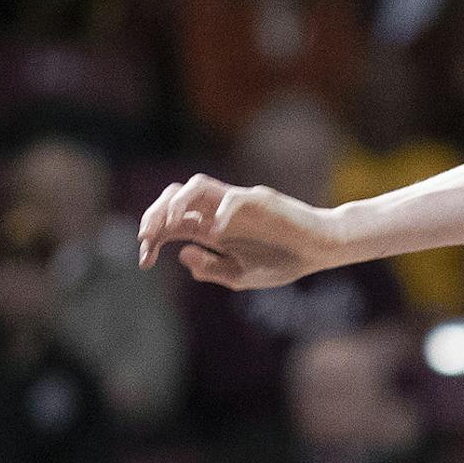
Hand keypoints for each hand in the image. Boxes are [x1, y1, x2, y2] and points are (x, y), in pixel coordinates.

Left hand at [137, 174, 339, 289]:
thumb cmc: (283, 261)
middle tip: (145, 238)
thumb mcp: (242, 276)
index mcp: (210, 229)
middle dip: (154, 214)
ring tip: (171, 225)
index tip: (144, 262)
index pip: (170, 224)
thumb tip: (182, 253)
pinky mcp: (260, 201)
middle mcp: (218, 211)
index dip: (151, 238)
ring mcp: (237, 203)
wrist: (319, 250)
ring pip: (196, 186)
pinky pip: (234, 200)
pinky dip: (222, 214)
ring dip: (178, 203)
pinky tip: (217, 234)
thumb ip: (212, 269)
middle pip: (173, 197)